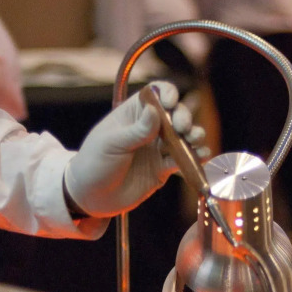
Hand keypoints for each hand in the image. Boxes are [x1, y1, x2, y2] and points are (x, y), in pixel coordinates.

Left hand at [63, 80, 207, 216]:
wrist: (91, 197)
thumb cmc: (94, 164)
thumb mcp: (111, 144)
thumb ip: (136, 131)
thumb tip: (154, 111)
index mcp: (133, 114)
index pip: (155, 94)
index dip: (167, 93)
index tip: (171, 103)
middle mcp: (148, 128)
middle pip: (175, 114)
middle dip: (184, 117)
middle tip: (183, 129)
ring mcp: (157, 148)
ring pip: (184, 137)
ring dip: (194, 136)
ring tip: (195, 141)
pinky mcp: (163, 168)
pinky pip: (183, 160)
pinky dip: (195, 157)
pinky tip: (201, 156)